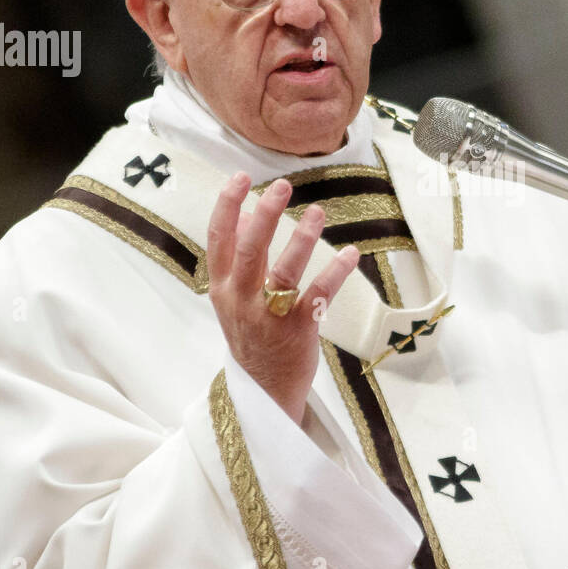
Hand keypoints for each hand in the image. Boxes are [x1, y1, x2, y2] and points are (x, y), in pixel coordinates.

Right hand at [207, 172, 359, 425]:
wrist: (264, 391)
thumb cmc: (251, 336)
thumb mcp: (233, 299)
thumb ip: (237, 260)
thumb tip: (247, 212)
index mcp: (222, 288)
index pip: (218, 239)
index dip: (228, 205)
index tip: (240, 177)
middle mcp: (241, 300)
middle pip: (250, 250)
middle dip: (265, 215)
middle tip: (282, 186)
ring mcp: (268, 317)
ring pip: (284, 272)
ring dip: (301, 239)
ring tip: (318, 212)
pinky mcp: (298, 330)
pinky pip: (317, 295)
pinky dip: (335, 272)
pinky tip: (349, 253)